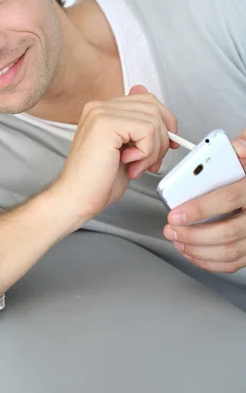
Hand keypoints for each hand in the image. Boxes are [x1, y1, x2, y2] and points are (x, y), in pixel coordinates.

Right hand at [57, 84, 177, 227]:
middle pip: (153, 106)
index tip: (167, 145)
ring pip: (153, 119)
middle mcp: (99, 106)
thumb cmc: (98, 182)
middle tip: (151, 163)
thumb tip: (160, 114)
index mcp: (103, 110)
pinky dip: (147, 152)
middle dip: (162, 138)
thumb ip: (141, 131)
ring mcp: (101, 112)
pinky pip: (147, 129)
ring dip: (153, 150)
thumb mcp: (128, 151)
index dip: (164, 123)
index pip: (147, 100)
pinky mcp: (106, 123)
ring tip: (135, 166)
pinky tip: (129, 163)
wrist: (76, 199)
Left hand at [164, 130, 245, 272]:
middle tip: (170, 230)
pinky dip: (209, 261)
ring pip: (230, 252)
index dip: (199, 209)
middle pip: (227, 232)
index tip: (175, 214)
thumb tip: (236, 146)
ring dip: (198, 250)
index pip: (227, 199)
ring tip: (177, 241)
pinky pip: (233, 262)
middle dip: (193, 235)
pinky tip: (192, 252)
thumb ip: (243, 147)